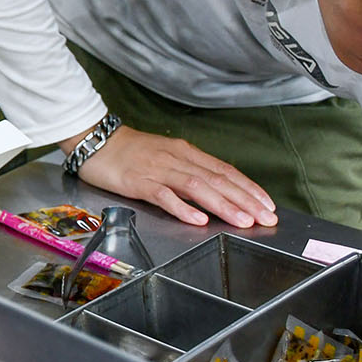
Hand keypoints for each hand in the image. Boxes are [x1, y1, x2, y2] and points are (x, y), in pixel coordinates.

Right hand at [66, 125, 277, 227]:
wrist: (93, 140)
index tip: (268, 205)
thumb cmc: (128, 151)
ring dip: (223, 205)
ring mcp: (157, 169)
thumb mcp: (164, 156)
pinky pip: (164, 195)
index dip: (248, 188)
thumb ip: (188, 171)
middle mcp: (175, 159)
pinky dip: (183, 208)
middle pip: (216, 179)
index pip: (224, 170)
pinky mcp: (137, 181)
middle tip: (266, 219)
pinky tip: (198, 220)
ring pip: (197, 187)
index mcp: (184, 152)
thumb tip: (216, 191)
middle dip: (245, 200)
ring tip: (242, 221)